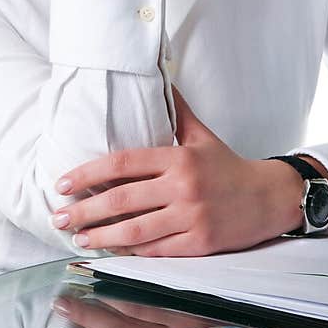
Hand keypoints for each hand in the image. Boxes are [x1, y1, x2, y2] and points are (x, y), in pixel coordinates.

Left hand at [51, 86, 297, 255]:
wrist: (269, 198)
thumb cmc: (229, 166)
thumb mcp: (202, 135)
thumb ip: (176, 110)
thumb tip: (158, 76)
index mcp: (179, 158)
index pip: (123, 163)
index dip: (88, 173)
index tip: (63, 184)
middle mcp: (183, 187)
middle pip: (122, 199)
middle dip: (85, 210)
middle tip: (58, 216)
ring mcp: (191, 218)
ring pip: (135, 230)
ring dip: (101, 235)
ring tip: (77, 236)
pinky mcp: (199, 244)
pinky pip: (156, 250)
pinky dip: (130, 251)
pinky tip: (110, 249)